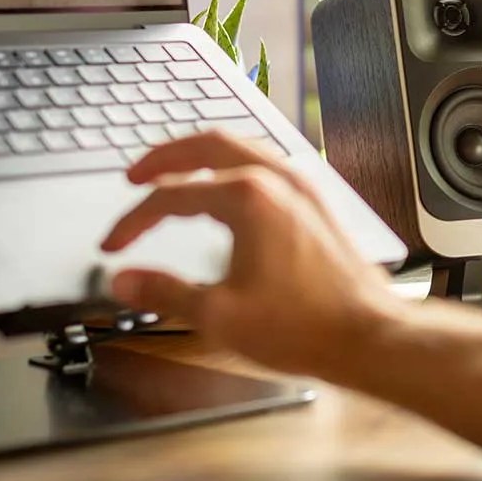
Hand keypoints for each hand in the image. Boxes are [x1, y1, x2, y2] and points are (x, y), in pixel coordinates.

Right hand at [101, 132, 402, 377]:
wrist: (368, 336)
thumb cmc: (306, 327)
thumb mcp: (219, 316)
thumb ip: (165, 292)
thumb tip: (125, 280)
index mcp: (249, 198)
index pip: (172, 195)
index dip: (133, 221)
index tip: (113, 246)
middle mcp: (278, 180)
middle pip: (207, 145)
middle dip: (164, 157)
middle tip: (135, 175)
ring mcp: (302, 188)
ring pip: (241, 148)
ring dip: (201, 156)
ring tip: (175, 173)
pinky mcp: (316, 203)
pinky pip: (266, 164)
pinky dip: (233, 167)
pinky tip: (227, 191)